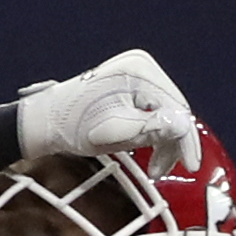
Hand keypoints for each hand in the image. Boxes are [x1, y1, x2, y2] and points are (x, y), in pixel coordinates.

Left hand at [16, 49, 200, 175]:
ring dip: (163, 140)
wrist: (45, 121)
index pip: (176, 108)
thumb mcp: (114, 132)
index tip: (190, 166)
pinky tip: (147, 150)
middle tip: (160, 170)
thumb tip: (183, 126)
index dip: (185, 140)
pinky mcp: (130, 82)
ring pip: (165, 111)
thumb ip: (150, 130)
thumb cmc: (72, 126)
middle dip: (171, 143)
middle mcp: (140, 64)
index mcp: (138, 70)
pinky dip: (152, 131)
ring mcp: (136, 71)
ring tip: (153, 166)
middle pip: (173, 109)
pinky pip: (153, 109)